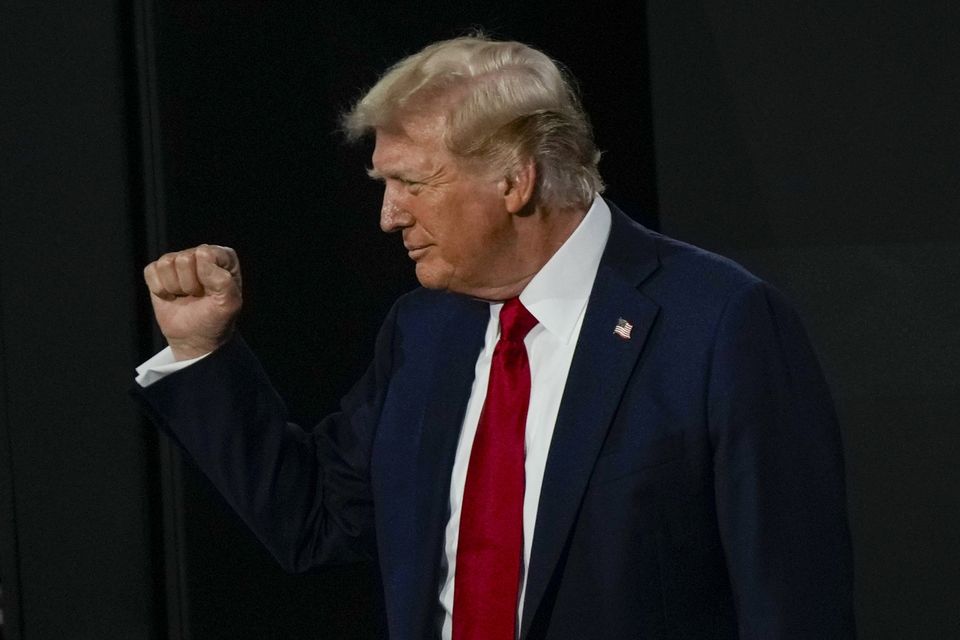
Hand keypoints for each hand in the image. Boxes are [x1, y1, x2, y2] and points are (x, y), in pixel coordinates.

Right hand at [143, 244, 242, 359]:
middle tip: (197, 296)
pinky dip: (160, 289)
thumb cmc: (215, 319)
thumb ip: (223, 280)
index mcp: (223, 257)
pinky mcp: (159, 271)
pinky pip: (151, 271)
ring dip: (174, 287)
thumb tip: (202, 258)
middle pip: (183, 259)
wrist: (195, 338)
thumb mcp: (230, 304)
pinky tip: (171, 296)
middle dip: (189, 284)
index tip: (212, 292)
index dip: (205, 277)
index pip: (206, 254)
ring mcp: (178, 261)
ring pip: (166, 263)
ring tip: (185, 295)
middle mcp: (200, 254)